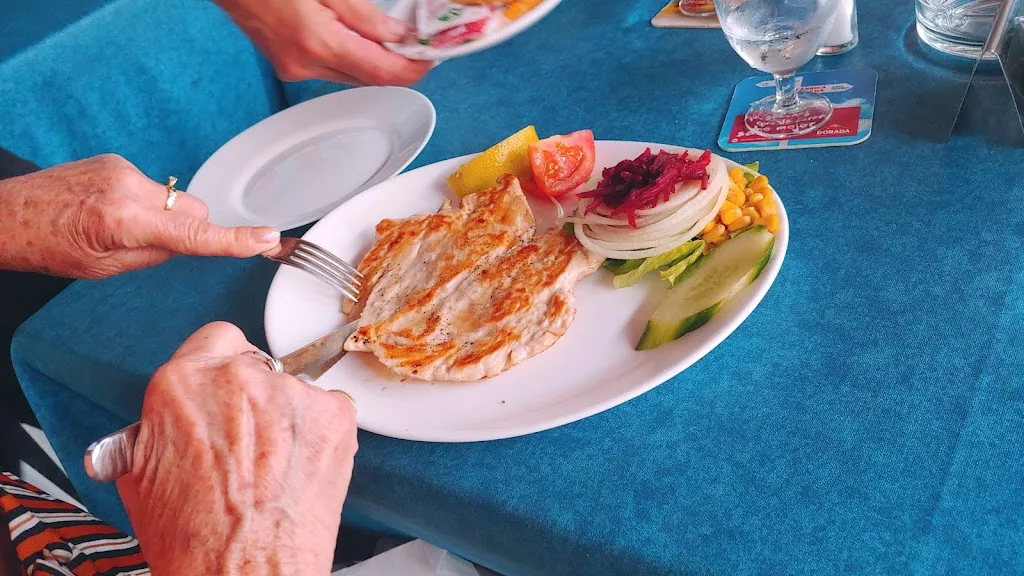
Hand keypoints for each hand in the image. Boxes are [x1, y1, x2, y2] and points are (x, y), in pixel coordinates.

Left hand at [0, 154, 279, 278]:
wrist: (4, 215)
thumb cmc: (46, 247)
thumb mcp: (105, 268)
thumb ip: (155, 253)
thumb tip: (184, 243)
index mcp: (124, 221)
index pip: (194, 233)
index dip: (233, 239)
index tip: (267, 238)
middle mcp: (127, 187)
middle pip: (193, 211)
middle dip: (185, 230)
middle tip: (147, 248)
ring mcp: (122, 169)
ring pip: (175, 201)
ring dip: (161, 217)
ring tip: (117, 229)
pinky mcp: (116, 161)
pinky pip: (153, 188)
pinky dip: (144, 204)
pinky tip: (109, 213)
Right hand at [117, 322, 358, 574]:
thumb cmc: (195, 543)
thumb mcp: (144, 475)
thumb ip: (160, 427)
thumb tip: (168, 421)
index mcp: (182, 384)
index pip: (214, 340)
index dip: (220, 368)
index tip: (226, 389)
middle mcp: (239, 378)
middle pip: (255, 364)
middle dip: (252, 397)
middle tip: (249, 441)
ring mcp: (292, 393)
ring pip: (293, 389)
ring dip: (287, 417)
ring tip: (276, 468)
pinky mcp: (334, 415)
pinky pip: (329, 410)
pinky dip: (321, 435)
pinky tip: (302, 470)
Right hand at [216, 0, 431, 85]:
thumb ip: (365, 15)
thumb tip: (397, 35)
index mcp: (318, 44)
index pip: (381, 72)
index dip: (413, 68)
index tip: (432, 56)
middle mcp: (305, 65)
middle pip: (368, 79)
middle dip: (398, 65)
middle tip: (420, 45)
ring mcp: (294, 68)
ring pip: (351, 76)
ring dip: (375, 62)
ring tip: (395, 39)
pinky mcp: (286, 65)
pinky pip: (331, 69)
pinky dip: (352, 58)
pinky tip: (360, 40)